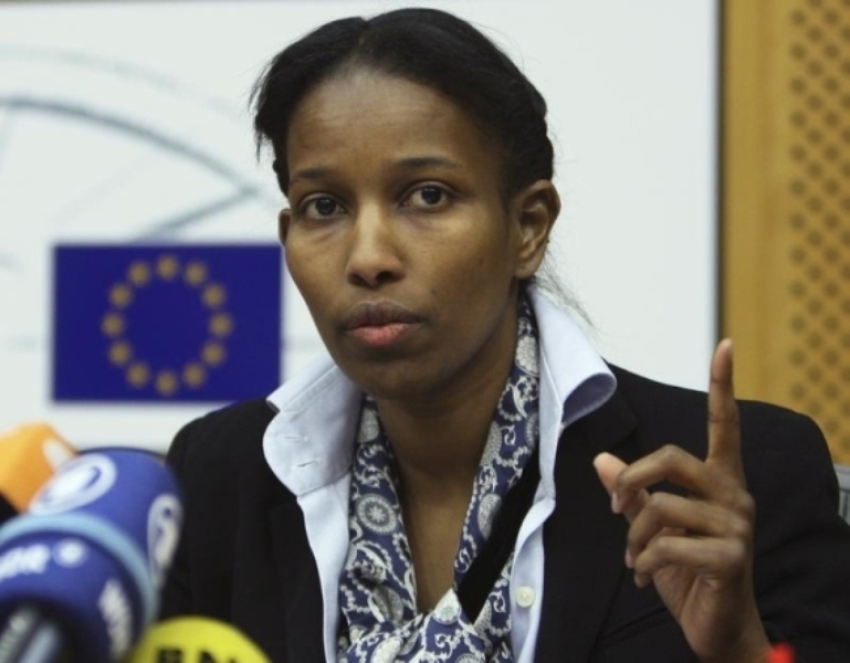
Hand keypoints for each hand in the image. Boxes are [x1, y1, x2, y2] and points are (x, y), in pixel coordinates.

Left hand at [593, 340, 770, 662]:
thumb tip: (601, 459)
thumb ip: (633, 494)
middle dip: (632, 478)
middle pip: (672, 457)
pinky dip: (644, 564)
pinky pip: (666, 545)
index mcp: (720, 482)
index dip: (723, 385)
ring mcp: (737, 526)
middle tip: (614, 506)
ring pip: (659, 507)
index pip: (723, 425)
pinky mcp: (730, 557)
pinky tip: (646, 578)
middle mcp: (734, 496)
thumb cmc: (690, 572)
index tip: (725, 345)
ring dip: (632, 538)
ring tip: (634, 560)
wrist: (719, 628)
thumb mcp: (654, 529)